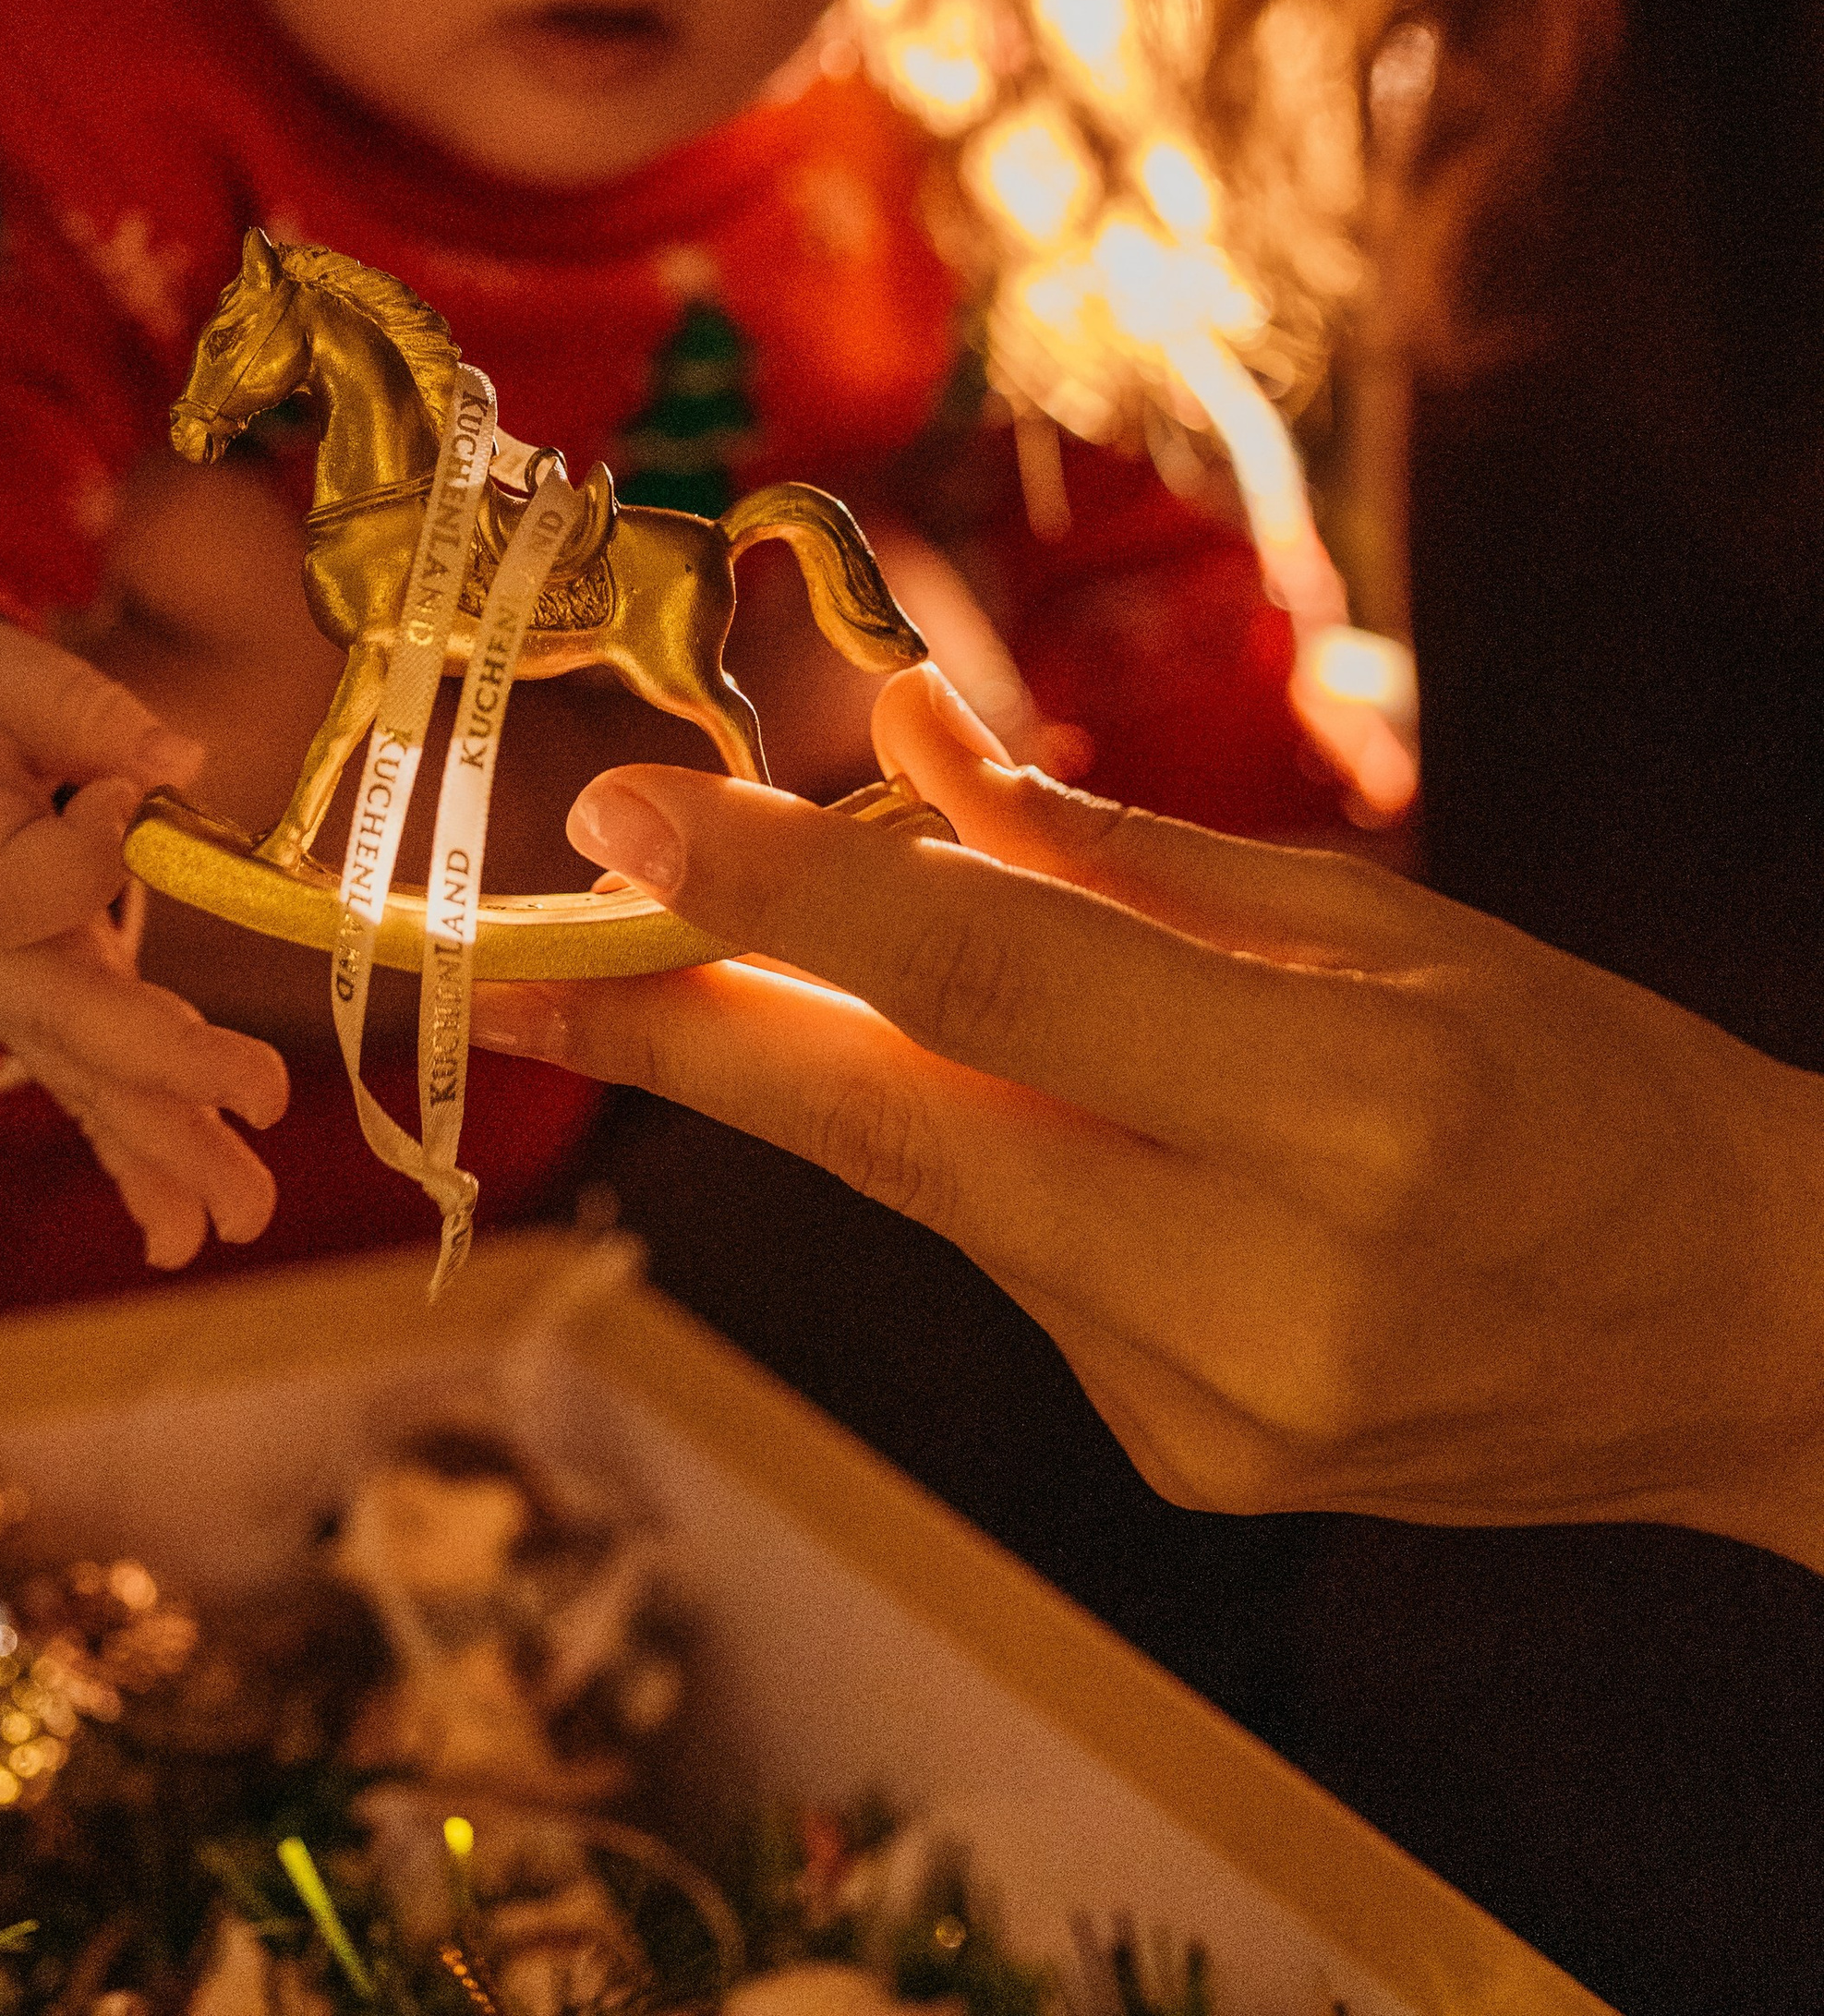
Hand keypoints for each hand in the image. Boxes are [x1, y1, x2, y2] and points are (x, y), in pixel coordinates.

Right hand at [0, 617, 288, 1267]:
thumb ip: (79, 707)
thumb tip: (180, 764)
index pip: (23, 883)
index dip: (88, 849)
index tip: (118, 793)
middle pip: (64, 1019)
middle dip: (167, 1068)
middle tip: (265, 1098)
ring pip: (84, 1081)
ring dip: (166, 1150)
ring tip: (239, 1218)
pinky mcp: (27, 1020)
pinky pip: (79, 1098)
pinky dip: (129, 1166)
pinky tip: (179, 1234)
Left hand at [473, 662, 1823, 1569]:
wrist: (1750, 1340)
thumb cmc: (1581, 1079)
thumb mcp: (1381, 920)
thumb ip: (1113, 852)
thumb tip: (897, 738)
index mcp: (1350, 1114)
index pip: (1004, 988)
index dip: (790, 904)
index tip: (620, 822)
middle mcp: (1268, 1292)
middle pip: (910, 1136)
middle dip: (693, 1034)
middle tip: (511, 943)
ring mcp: (1216, 1416)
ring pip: (954, 1199)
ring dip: (858, 1069)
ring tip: (802, 954)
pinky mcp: (1185, 1472)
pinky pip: (1023, 1274)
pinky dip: (995, 1160)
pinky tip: (1062, 1114)